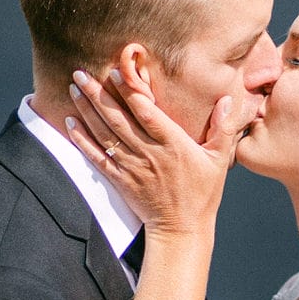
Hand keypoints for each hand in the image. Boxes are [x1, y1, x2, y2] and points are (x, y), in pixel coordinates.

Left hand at [65, 69, 237, 234]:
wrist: (182, 230)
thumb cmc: (202, 194)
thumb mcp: (219, 160)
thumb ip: (223, 128)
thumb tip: (228, 98)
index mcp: (174, 144)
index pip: (146, 111)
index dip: (128, 90)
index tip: (114, 70)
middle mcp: (150, 153)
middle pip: (118, 119)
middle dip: (98, 94)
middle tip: (80, 73)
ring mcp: (133, 168)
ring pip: (105, 134)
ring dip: (87, 110)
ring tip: (74, 89)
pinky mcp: (121, 181)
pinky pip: (97, 158)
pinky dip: (82, 140)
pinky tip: (70, 123)